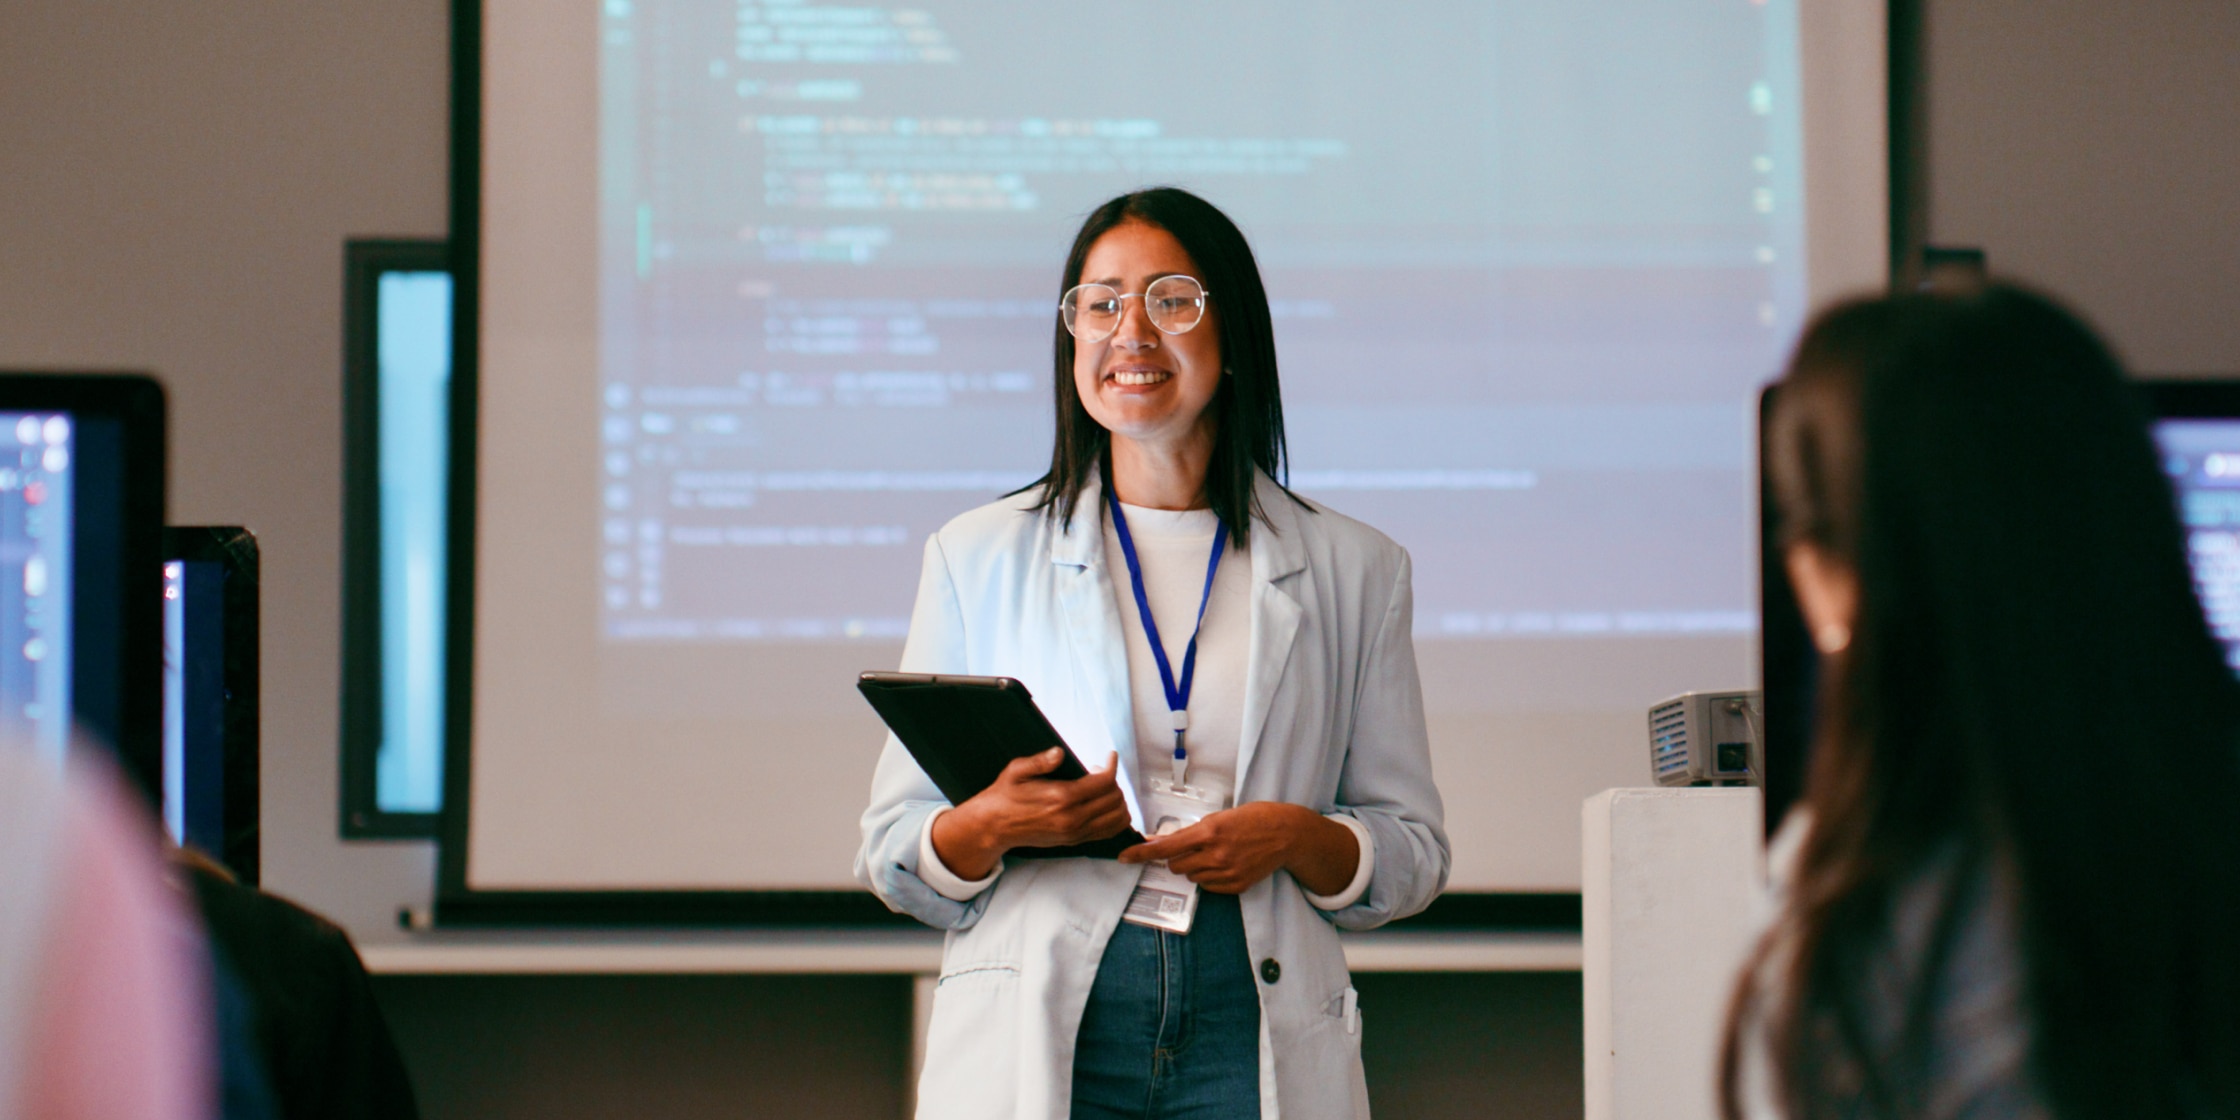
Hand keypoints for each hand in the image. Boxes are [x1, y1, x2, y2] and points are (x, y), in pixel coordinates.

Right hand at [930, 748, 1130, 879]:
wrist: (995, 826)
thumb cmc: (1005, 795)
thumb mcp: (1017, 771)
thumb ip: (1040, 761)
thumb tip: (1059, 752)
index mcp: (1061, 797)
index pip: (1104, 782)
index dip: (1112, 766)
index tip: (1110, 756)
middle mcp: (1072, 818)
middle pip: (1114, 799)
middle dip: (1114, 781)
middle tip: (1100, 771)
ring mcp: (1075, 833)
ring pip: (1116, 818)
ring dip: (1117, 800)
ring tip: (1103, 788)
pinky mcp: (1074, 841)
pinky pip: (1108, 833)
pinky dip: (1116, 819)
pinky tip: (1106, 805)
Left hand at [1117, 802, 1359, 895]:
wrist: (1286, 834)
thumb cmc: (1253, 818)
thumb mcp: (1219, 817)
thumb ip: (1191, 832)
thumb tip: (1161, 842)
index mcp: (1208, 832)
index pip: (1166, 847)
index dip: (1141, 854)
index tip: (1124, 858)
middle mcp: (1215, 854)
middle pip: (1175, 865)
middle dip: (1179, 857)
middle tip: (1197, 847)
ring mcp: (1226, 872)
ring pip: (1191, 877)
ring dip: (1195, 867)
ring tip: (1218, 854)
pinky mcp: (1236, 886)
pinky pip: (1208, 886)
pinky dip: (1210, 877)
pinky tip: (1227, 864)